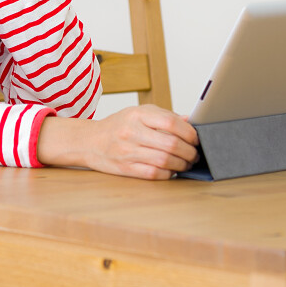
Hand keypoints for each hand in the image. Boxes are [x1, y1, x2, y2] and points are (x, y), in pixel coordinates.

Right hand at [38, 106, 198, 179]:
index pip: (171, 122)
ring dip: (182, 164)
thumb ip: (164, 116)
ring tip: (186, 163)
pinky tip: (172, 170)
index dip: (189, 132)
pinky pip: (154, 174)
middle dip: (189, 152)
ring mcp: (127, 151)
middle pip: (171, 144)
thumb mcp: (139, 113)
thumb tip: (191, 122)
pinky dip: (168, 174)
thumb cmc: (118, 126)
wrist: (89, 141)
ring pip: (165, 161)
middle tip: (195, 154)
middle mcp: (131, 132)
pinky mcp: (125, 169)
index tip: (196, 138)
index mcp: (137, 114)